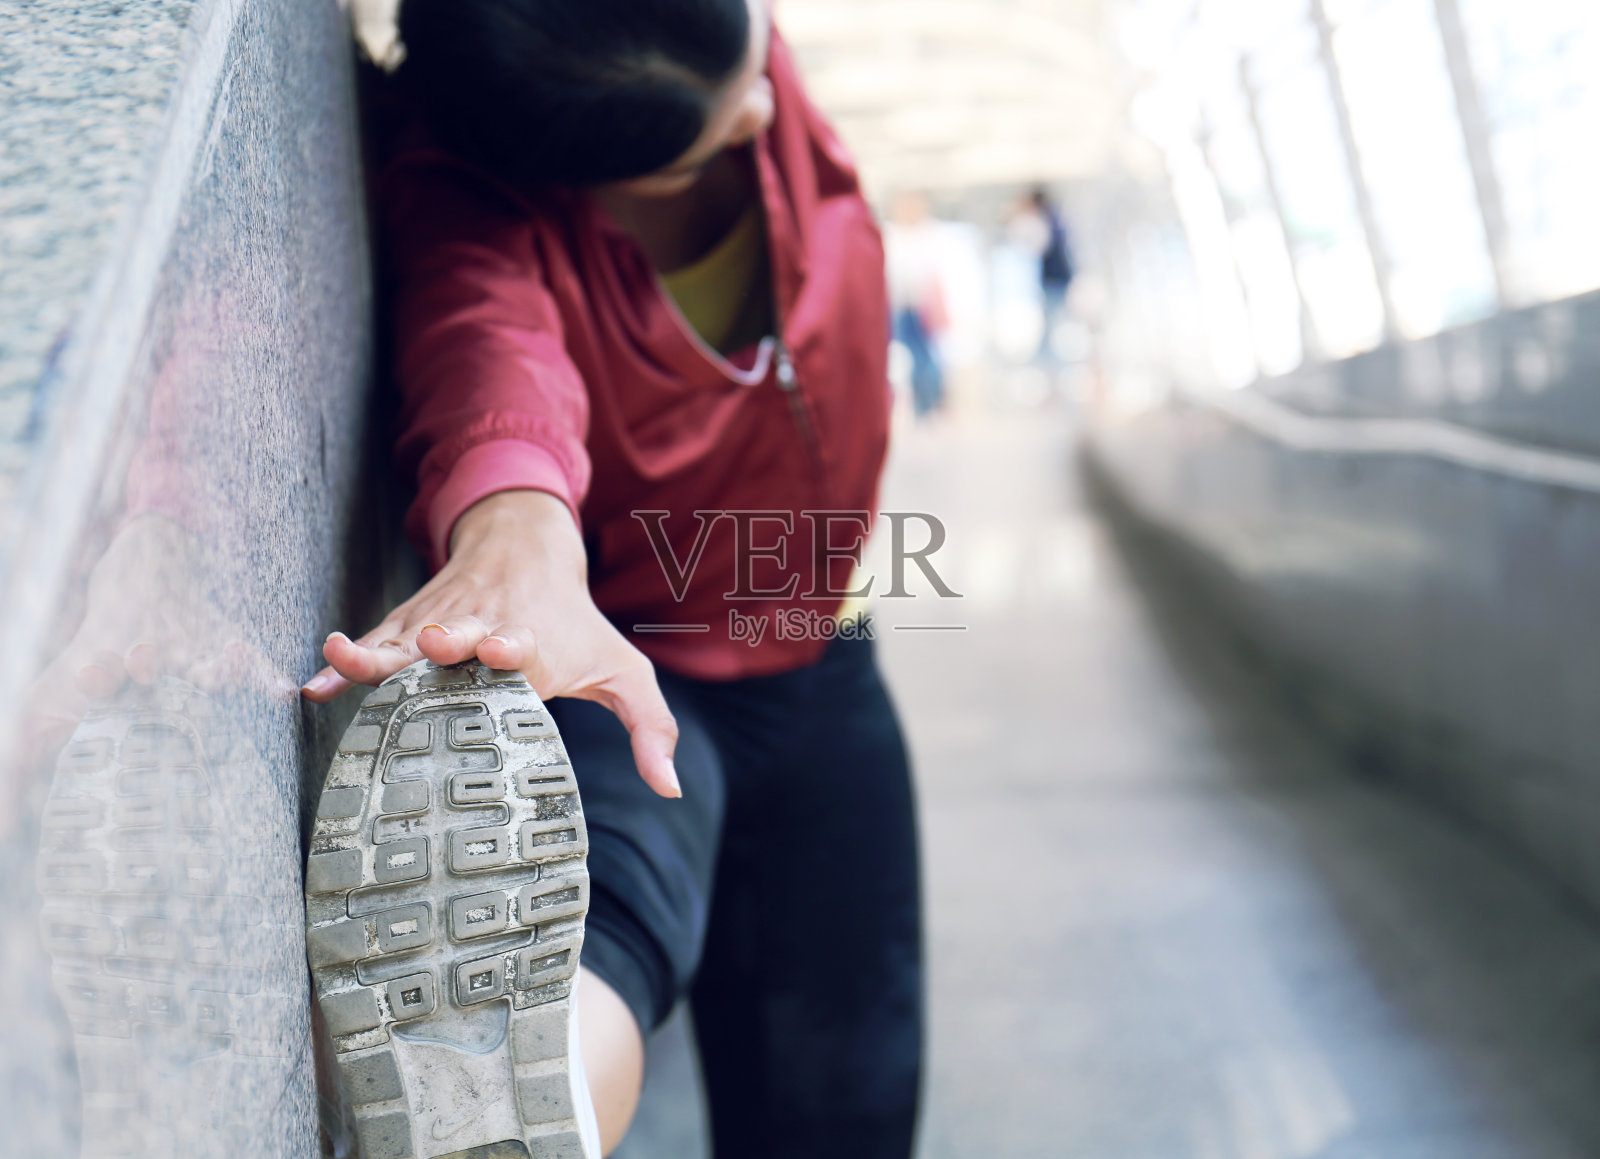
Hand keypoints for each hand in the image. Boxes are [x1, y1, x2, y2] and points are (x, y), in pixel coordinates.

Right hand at [301, 490, 680, 797]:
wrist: (526, 545)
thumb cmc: (578, 626)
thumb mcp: (625, 670)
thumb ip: (652, 726)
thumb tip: (672, 788)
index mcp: (536, 642)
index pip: (527, 644)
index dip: (515, 646)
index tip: (506, 649)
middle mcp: (484, 628)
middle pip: (461, 636)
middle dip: (447, 640)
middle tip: (435, 643)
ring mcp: (441, 623)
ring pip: (405, 639)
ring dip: (378, 650)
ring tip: (344, 658)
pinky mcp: (408, 624)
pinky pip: (374, 645)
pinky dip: (345, 664)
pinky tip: (315, 683)